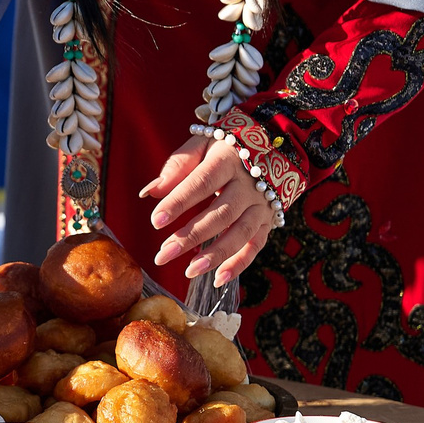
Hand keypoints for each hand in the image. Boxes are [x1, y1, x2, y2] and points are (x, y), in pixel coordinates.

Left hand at [142, 131, 276, 288]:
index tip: (155, 221)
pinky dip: (239, 264)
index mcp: (228, 159)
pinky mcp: (268, 220)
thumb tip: (150, 192)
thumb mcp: (202, 143)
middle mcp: (249, 183)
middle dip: (191, 236)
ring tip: (188, 271)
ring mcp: (261, 204)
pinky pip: (255, 245)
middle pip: (220, 213)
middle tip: (163, 255)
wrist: (273, 145)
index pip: (201, 182)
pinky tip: (218, 279)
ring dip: (214, 255)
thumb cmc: (225, 147)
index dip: (179, 202)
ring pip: (240, 233)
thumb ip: (177, 166)